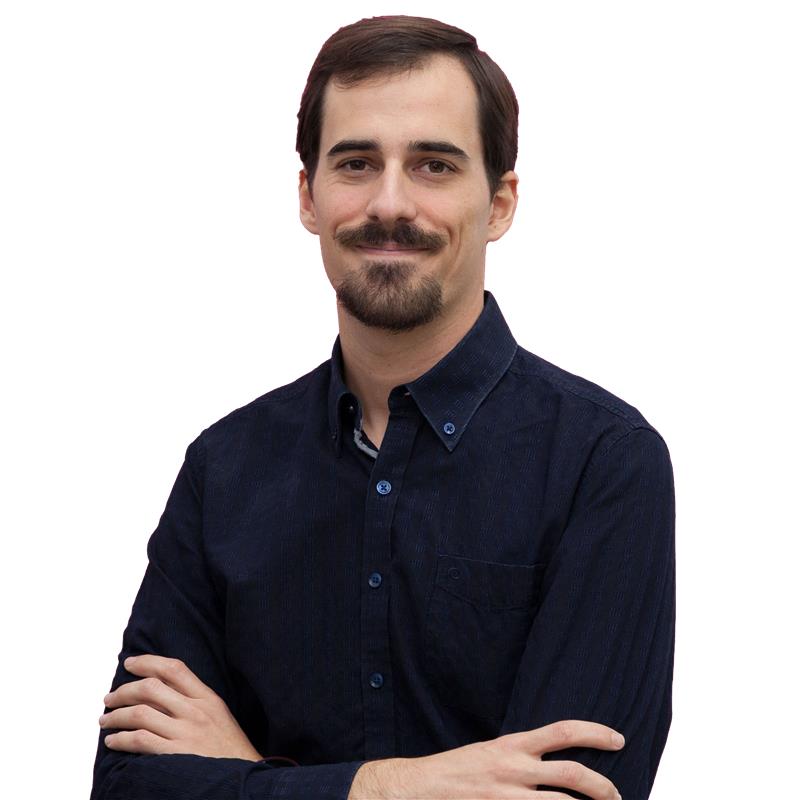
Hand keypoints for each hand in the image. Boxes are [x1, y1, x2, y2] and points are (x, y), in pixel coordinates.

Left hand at [99, 654, 261, 761]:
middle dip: (124, 690)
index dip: (148, 661)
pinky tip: (113, 741)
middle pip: (151, 688)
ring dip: (116, 715)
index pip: (174, 669)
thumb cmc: (229, 747)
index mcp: (208, 698)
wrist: (244, 776)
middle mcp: (196, 711)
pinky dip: (121, 739)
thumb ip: (195, 700)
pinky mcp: (176, 755)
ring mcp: (186, 733)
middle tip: (110, 698)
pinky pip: (141, 741)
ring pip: (140, 713)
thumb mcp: (218, 715)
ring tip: (105, 720)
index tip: (130, 663)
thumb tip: (160, 689)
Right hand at [349, 720, 623, 798]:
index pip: (562, 731)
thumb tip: (550, 765)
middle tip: (617, 795)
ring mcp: (507, 796)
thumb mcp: (489, 754)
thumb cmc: (455, 771)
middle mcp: (514, 768)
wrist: (418, 788)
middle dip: (602, 786)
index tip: (617, 738)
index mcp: (511, 746)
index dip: (594, 732)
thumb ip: (520, 757)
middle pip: (572, 773)